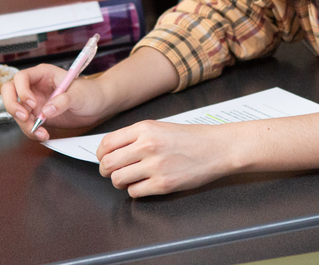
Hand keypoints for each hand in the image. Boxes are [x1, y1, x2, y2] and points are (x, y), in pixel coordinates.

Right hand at [2, 64, 113, 140]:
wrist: (98, 105)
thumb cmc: (90, 92)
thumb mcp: (79, 94)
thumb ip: (63, 101)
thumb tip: (46, 111)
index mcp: (43, 74)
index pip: (21, 77)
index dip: (22, 90)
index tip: (33, 103)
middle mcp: (35, 87)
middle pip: (10, 92)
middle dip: (12, 105)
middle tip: (24, 117)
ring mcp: (35, 102)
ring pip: (17, 111)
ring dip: (24, 124)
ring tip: (40, 132)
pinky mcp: (38, 115)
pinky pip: (26, 123)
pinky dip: (31, 131)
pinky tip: (43, 134)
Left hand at [97, 121, 234, 196]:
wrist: (217, 148)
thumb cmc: (191, 138)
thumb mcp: (160, 127)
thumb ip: (136, 136)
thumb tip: (112, 149)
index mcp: (145, 129)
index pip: (107, 144)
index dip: (101, 154)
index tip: (104, 158)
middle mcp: (147, 146)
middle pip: (108, 164)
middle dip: (106, 171)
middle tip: (112, 172)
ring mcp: (155, 166)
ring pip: (118, 180)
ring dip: (120, 182)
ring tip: (130, 178)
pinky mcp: (163, 184)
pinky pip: (135, 192)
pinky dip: (136, 190)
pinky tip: (145, 184)